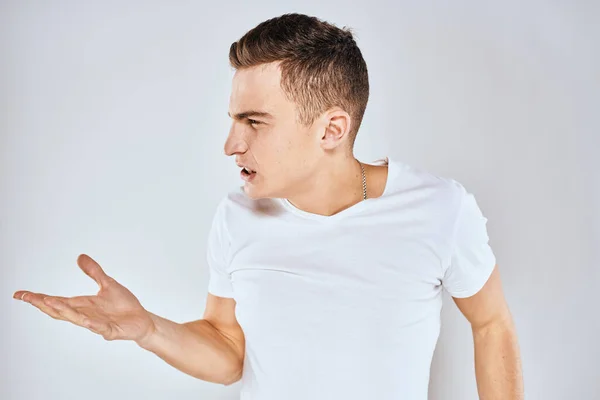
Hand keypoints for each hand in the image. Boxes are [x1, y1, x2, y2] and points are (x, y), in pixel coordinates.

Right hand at [13, 254, 155, 342]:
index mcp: (82, 304)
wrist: (142, 320)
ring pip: (76, 318)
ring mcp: (97, 324)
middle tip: (27, 297)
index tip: (20, 294)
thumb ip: (94, 272)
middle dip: (43, 303)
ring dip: (62, 311)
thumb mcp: (108, 283)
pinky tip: (84, 320)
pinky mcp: (111, 330)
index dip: (38, 298)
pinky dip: (91, 324)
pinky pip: (99, 327)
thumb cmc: (124, 305)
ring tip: (48, 302)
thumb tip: (80, 257)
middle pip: (60, 310)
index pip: (56, 301)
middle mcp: (86, 314)